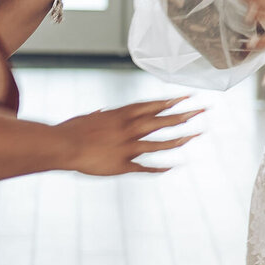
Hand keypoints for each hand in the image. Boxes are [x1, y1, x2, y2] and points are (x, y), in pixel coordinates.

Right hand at [59, 98, 202, 174]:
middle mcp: (129, 128)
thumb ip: (100, 116)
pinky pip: (145, 167)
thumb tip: (102, 112)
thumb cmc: (71, 130)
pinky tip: (172, 167)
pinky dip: (159, 167)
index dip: (172, 101)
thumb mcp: (88, 118)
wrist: (61, 145)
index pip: (153, 106)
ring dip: (180, 139)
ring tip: (196, 135)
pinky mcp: (122, 164)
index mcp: (121, 115)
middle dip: (185, 115)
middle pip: (163, 121)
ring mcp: (127, 147)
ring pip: (160, 143)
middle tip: (203, 110)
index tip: (188, 97)